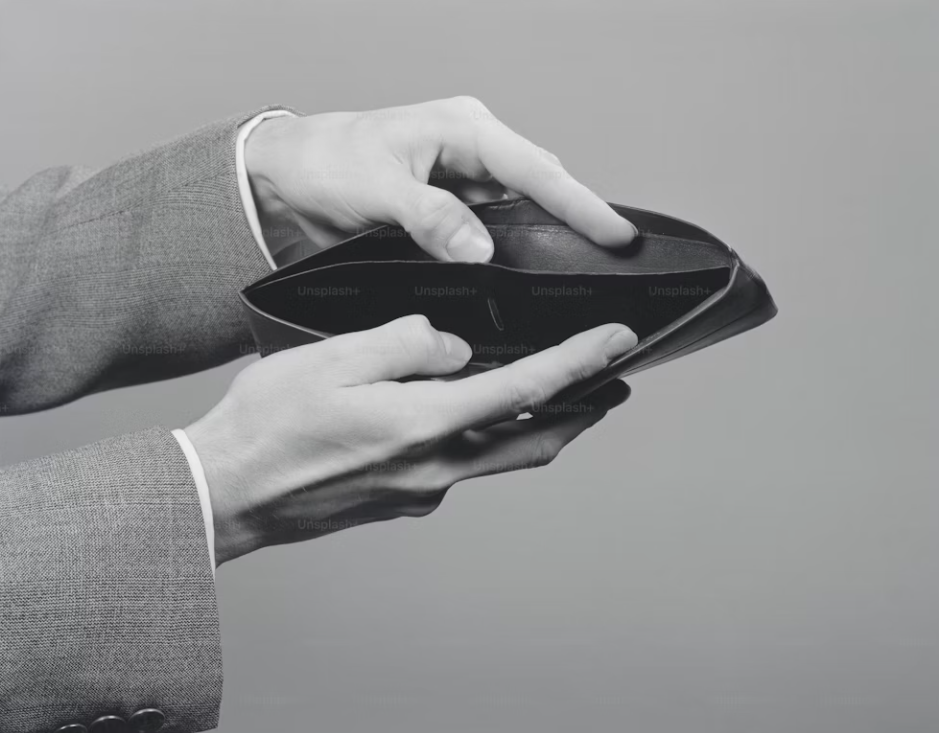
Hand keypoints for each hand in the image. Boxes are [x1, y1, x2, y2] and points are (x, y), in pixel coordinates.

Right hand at [185, 315, 636, 564]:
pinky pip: (460, 464)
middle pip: (533, 439)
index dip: (579, 363)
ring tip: (559, 396)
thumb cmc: (269, 426)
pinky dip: (484, 438)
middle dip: (582, 410)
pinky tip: (470, 416)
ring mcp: (421, 490)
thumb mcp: (335, 358)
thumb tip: (450, 349)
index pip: (525, 388)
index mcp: (425, 424)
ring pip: (501, 455)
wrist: (227, 494)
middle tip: (613, 383)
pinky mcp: (403, 499)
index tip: (617, 343)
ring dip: (539, 426)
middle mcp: (436, 467)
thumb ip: (406, 345)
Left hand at [244, 96, 636, 261]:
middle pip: (542, 185)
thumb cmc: (325, 164)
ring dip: (548, 236)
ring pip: (524, 208)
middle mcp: (472, 150)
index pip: (535, 169)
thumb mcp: (377, 187)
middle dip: (578, 218)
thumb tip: (480, 248)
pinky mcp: (454, 207)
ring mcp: (465, 180)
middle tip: (614, 258)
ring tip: (584, 269)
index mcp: (462, 129)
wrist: (287, 181)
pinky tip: (528, 272)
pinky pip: (498, 226)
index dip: (580, 204)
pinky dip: (514, 247)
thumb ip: (430, 218)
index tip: (616, 234)